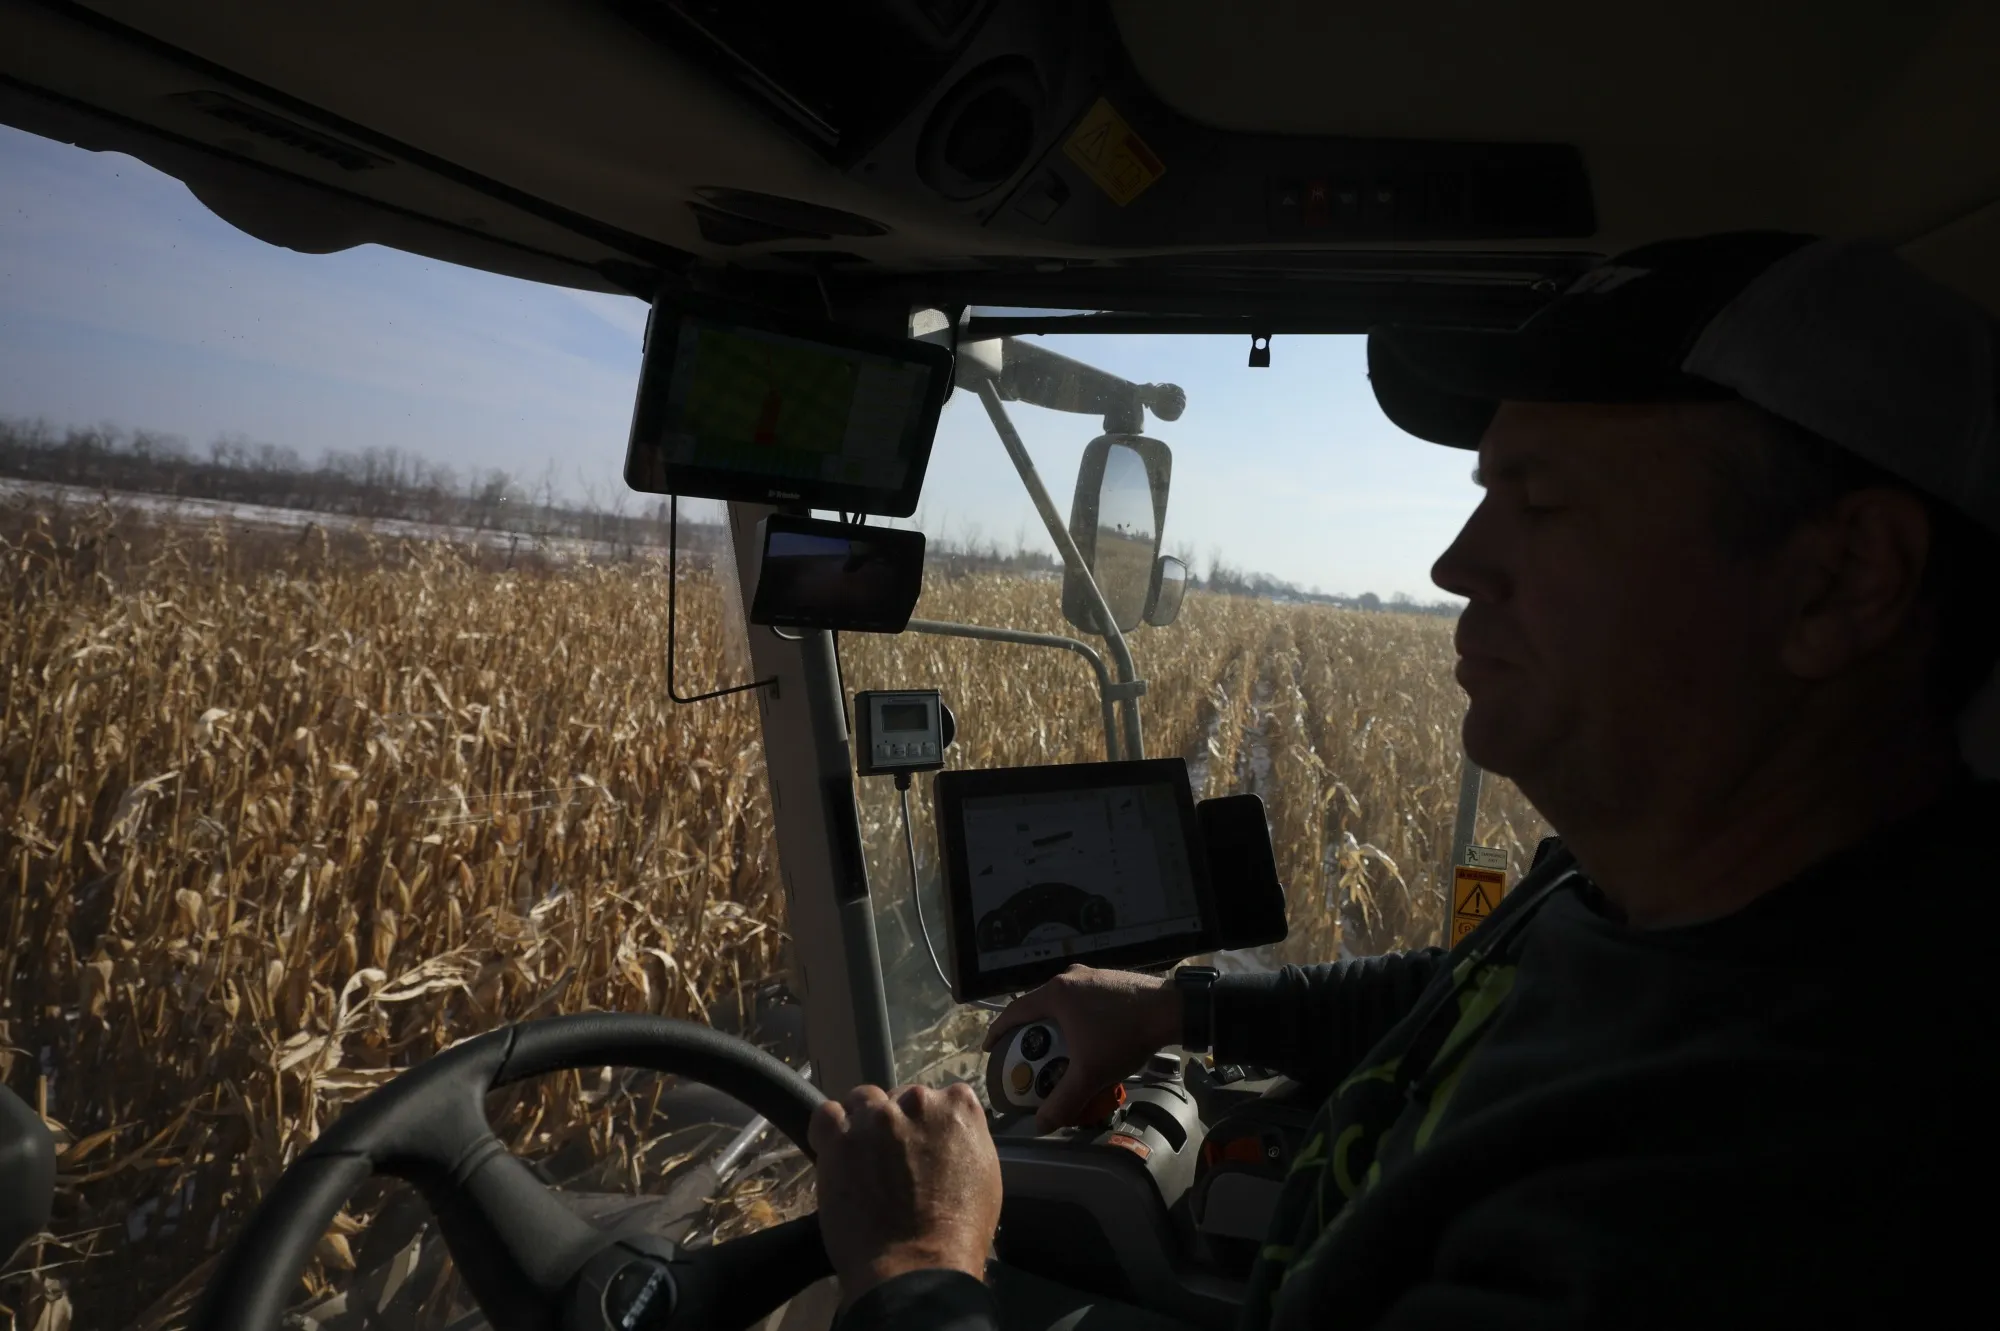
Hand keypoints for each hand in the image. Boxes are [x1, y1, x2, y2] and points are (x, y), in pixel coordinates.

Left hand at [808, 1082, 1002, 1307]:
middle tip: (892, 1160)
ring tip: (862, 1158)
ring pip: (864, 1101)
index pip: (940, 1097)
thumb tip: (945, 1136)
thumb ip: (963, 1139)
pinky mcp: (840, 1138)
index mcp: (959, 1107)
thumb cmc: (960, 1231)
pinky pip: (827, 1115)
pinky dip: (830, 1130)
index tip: (922, 1146)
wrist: (919, 1265)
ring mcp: (877, 1118)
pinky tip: (836, 1152)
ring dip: (862, 1123)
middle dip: (896, 1124)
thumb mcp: (984, 1174)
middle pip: (900, 1098)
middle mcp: (918, 1101)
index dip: (927, 1124)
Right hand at [982, 966, 1180, 1131]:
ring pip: (1061, 1003)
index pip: (1014, 1011)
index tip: (991, 1049)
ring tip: (1055, 1050)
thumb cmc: (1124, 1035)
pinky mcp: (1109, 980)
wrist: (1171, 1011)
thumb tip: (1041, 1125)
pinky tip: (1086, 1039)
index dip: (998, 1031)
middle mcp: (1068, 978)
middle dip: (1029, 1032)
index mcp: (1056, 993)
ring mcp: (1090, 976)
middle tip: (1025, 1055)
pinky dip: (1074, 1020)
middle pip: (1037, 1007)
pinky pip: (1080, 1001)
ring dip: (1054, 1026)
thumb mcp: (1090, 1072)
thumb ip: (1063, 1100)